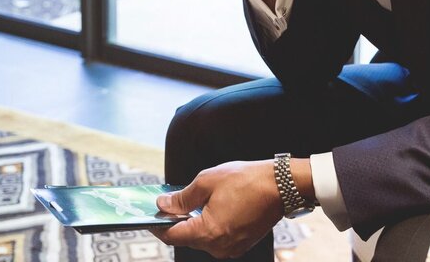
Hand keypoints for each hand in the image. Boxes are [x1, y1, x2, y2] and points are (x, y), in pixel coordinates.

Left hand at [152, 160, 284, 258]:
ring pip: (202, 239)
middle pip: (186, 239)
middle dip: (176, 223)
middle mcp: (219, 247)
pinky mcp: (240, 244)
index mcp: (209, 232)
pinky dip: (209, 226)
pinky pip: (217, 238)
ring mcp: (231, 248)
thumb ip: (182, 197)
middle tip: (170, 204)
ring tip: (192, 203)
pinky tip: (209, 209)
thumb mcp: (207, 181)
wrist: (281, 186)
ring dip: (193, 224)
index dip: (158, 226)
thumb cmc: (247, 180)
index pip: (172, 236)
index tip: (149, 217)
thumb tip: (163, 205)